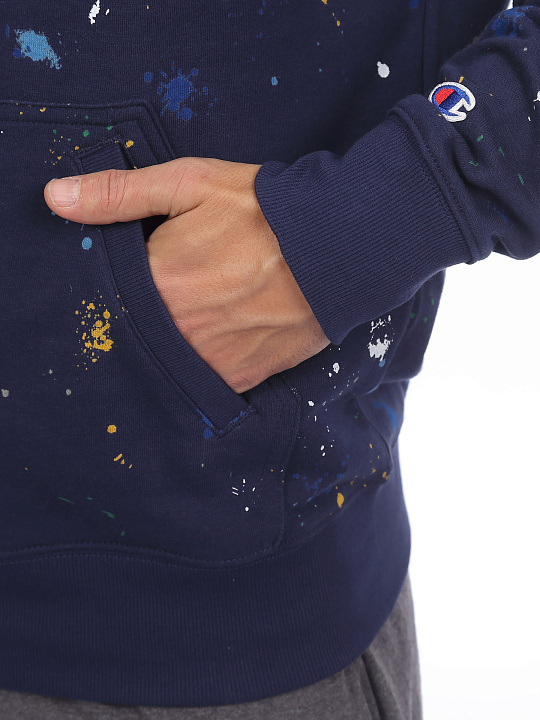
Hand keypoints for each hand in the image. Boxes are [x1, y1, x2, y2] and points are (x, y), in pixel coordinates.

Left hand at [44, 157, 329, 391]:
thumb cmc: (263, 210)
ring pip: (171, 357)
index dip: (127, 281)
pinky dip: (208, 358)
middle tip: (186, 286)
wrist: (338, 248)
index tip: (146, 270)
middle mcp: (177, 330)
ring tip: (207, 308)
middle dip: (152, 311)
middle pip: (140, 329)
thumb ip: (119, 193)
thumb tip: (53, 198)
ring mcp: (209, 359)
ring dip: (179, 338)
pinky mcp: (239, 378)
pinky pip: (206, 378)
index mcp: (156, 281)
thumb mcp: (190, 183)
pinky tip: (223, 331)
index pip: (112, 293)